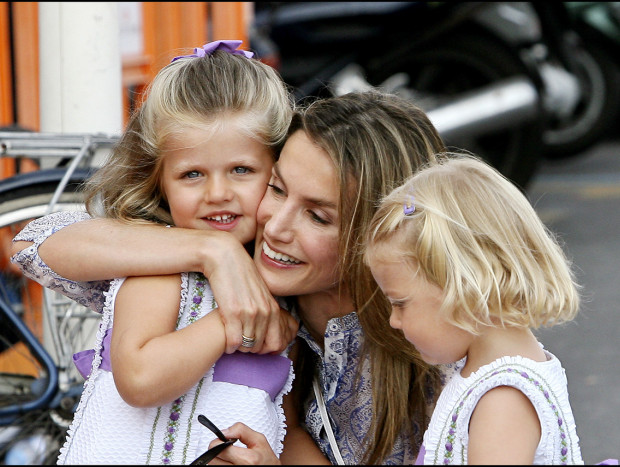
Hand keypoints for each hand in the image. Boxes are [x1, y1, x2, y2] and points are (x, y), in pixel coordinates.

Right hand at [202, 233, 296, 353]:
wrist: (224, 257)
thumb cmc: (239, 274)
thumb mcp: (258, 291)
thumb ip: (264, 308)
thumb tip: (264, 326)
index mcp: (272, 308)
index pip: (276, 343)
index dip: (264, 349)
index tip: (253, 345)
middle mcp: (264, 312)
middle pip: (259, 347)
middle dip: (249, 349)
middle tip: (240, 343)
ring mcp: (250, 313)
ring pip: (246, 346)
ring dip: (238, 347)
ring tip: (232, 340)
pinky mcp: (233, 312)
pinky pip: (233, 341)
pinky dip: (229, 345)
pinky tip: (225, 339)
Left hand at [206, 423, 279, 464]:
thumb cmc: (266, 458)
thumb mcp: (259, 439)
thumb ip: (241, 430)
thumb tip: (224, 432)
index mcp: (246, 459)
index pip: (217, 449)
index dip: (218, 441)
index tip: (224, 440)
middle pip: (212, 459)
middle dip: (217, 450)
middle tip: (226, 448)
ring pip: (213, 465)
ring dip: (218, 459)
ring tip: (229, 456)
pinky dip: (222, 464)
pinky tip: (230, 461)